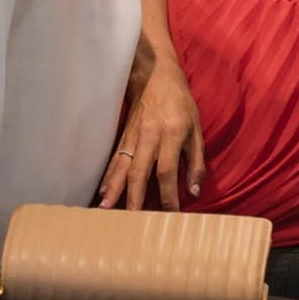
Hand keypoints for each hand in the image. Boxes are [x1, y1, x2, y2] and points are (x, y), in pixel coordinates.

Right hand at [98, 62, 204, 210]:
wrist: (155, 77)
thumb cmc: (181, 104)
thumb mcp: (196, 129)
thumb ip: (195, 161)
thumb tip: (193, 192)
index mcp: (171, 134)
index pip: (167, 170)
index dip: (168, 194)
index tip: (171, 214)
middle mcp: (149, 137)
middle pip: (139, 172)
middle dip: (134, 198)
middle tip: (130, 222)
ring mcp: (133, 137)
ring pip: (122, 167)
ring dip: (114, 190)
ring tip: (106, 210)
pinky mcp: (124, 136)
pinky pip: (115, 160)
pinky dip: (108, 177)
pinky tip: (102, 192)